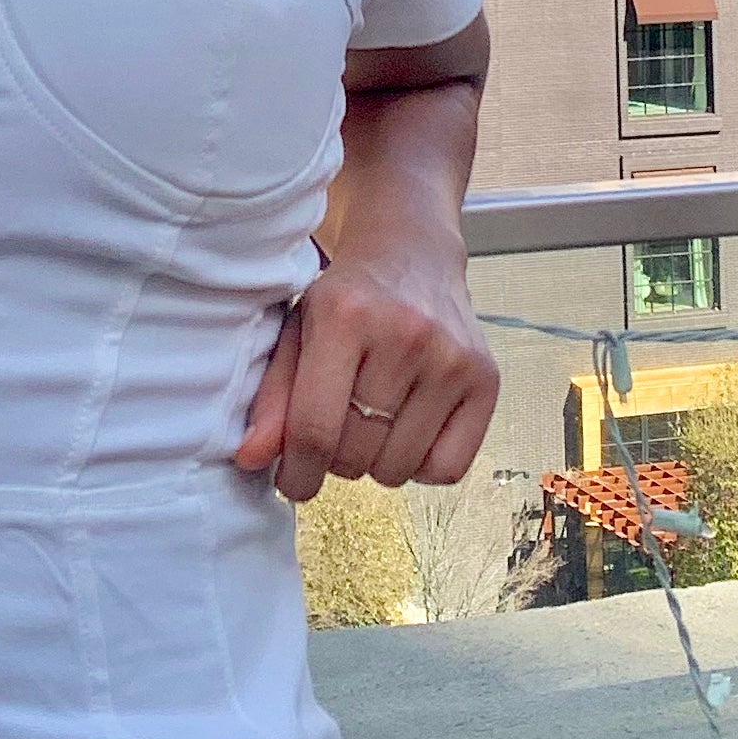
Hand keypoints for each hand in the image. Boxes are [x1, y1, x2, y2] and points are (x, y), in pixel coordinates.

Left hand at [234, 249, 499, 505]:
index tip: (291, 483)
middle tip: (336, 430)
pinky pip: (446, 469)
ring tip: (372, 422)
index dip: (296, 473)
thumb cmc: (346, 299)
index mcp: (344, 317)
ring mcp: (452, 358)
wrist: (412, 255)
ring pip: (398, 469)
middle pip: (355, 454)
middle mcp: (405, 334)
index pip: (314, 429)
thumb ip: (272, 397)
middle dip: (334, 461)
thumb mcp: (297, 332)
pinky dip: (420, 466)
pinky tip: (408, 430)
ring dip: (376, 463)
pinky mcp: (486, 378)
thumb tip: (251, 460)